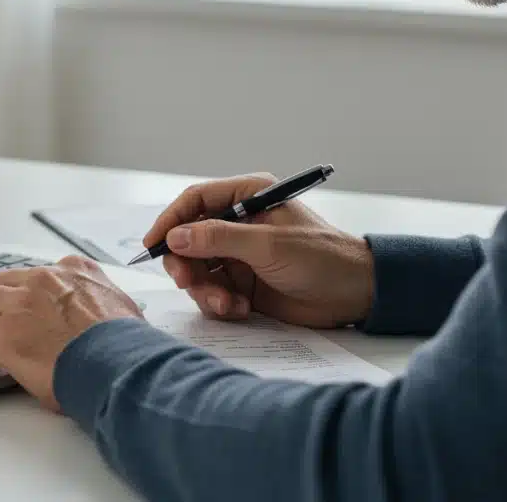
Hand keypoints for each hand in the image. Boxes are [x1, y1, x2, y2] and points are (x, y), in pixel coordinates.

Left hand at [0, 255, 142, 411]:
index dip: (28, 288)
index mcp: (76, 271)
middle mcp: (46, 279)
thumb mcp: (122, 309)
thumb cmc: (125, 345)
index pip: (42, 273)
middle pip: (6, 281)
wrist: (119, 362)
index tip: (24, 297)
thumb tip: (103, 321)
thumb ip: (103, 305)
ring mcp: (22, 302)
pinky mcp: (4, 331)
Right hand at [144, 173, 375, 328]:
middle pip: (189, 239)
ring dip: (205, 289)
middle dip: (185, 263)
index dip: (170, 221)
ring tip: (228, 303)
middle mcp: (240, 222)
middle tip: (188, 283)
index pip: (195, 201)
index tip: (152, 245)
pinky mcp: (244, 283)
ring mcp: (240, 254)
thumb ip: (220, 239)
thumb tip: (176, 237)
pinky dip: (220, 303)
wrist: (355, 295)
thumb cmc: (323, 258)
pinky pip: (213, 291)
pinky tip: (241, 309)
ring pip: (198, 269)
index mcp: (249, 196)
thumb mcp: (269, 245)